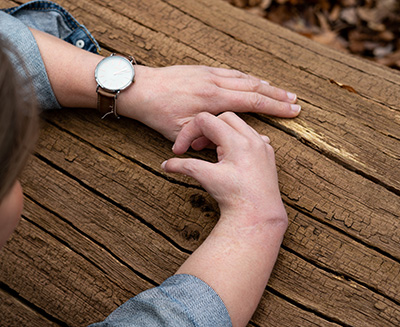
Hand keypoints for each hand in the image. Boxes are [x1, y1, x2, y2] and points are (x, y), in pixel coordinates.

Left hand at [121, 65, 299, 141]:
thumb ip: (202, 140)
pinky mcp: (202, 70)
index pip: (252, 102)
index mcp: (212, 100)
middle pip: (254, 86)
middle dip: (276, 94)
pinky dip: (247, 78)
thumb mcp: (178, 133)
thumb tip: (220, 146)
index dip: (275, 107)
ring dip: (264, 85)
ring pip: (244, 77)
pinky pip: (231, 72)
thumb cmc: (157, 113)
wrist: (140, 88)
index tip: (293, 111)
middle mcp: (215, 83)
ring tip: (279, 92)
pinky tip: (252, 81)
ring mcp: (209, 74)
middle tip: (295, 101)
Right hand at [161, 112, 285, 225]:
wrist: (258, 215)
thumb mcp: (205, 178)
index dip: (188, 132)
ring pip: (239, 125)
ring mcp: (262, 146)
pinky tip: (230, 155)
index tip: (181, 150)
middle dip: (206, 129)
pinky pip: (252, 136)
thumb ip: (184, 166)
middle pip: (223, 117)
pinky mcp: (267, 155)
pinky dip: (237, 140)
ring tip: (211, 151)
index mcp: (237, 141)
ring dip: (221, 133)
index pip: (206, 120)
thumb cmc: (234, 197)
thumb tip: (166, 164)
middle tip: (196, 147)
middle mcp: (253, 139)